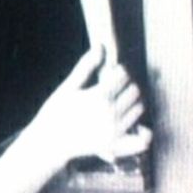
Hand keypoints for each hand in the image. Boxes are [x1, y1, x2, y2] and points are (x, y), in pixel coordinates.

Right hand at [30, 46, 151, 165]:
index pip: (124, 75)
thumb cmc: (56, 111)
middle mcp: (110, 114)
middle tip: (115, 88)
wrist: (49, 141)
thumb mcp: (68, 87)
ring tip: (118, 103)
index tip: (110, 74)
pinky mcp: (116, 146)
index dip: (118, 71)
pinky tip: (133, 123)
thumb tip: (100, 46)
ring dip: (132, 103)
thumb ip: (86, 67)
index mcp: (99, 96)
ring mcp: (115, 131)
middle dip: (127, 86)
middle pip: (134, 90)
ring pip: (139, 109)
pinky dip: (143, 131)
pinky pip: (142, 139)